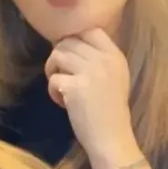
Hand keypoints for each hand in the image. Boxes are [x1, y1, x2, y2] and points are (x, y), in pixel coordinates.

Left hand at [44, 29, 136, 162]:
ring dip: (52, 71)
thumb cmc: (110, 110)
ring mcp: (90, 72)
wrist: (112, 138)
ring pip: (57, 55)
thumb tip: (69, 44)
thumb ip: (98, 59)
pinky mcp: (75, 88)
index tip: (69, 56)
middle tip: (60, 75)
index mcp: (115, 55)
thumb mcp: (114, 77)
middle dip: (58, 57)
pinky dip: (52, 91)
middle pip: (68, 42)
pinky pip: (53, 79)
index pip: (90, 31)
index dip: (73, 39)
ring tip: (60, 87)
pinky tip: (62, 103)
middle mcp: (104, 60)